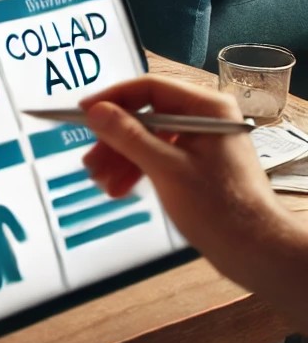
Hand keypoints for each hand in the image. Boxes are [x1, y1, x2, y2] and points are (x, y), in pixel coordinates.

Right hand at [80, 76, 291, 289]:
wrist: (257, 254)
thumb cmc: (219, 209)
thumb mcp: (166, 169)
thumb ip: (128, 136)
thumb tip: (94, 111)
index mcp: (206, 108)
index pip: (150, 88)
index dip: (113, 98)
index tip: (84, 112)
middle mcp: (204, 118)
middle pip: (146, 116)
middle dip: (114, 139)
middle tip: (90, 159)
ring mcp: (201, 142)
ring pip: (148, 139)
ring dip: (121, 158)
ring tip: (98, 179)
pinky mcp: (196, 164)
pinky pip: (158, 157)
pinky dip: (137, 170)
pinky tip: (118, 188)